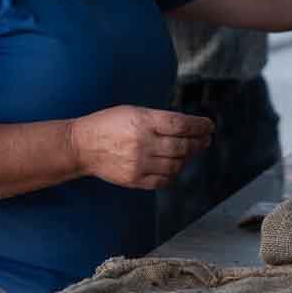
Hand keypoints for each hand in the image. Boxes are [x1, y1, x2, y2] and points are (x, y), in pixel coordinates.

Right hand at [68, 107, 212, 188]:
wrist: (82, 146)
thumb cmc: (109, 124)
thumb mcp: (133, 112)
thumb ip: (159, 119)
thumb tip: (188, 127)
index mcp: (143, 121)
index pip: (181, 124)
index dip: (200, 126)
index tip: (209, 126)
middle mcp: (143, 142)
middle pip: (182, 146)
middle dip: (199, 143)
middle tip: (205, 140)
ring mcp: (139, 163)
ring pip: (176, 165)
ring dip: (186, 158)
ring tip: (188, 152)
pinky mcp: (134, 179)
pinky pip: (163, 180)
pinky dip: (172, 174)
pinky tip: (173, 166)